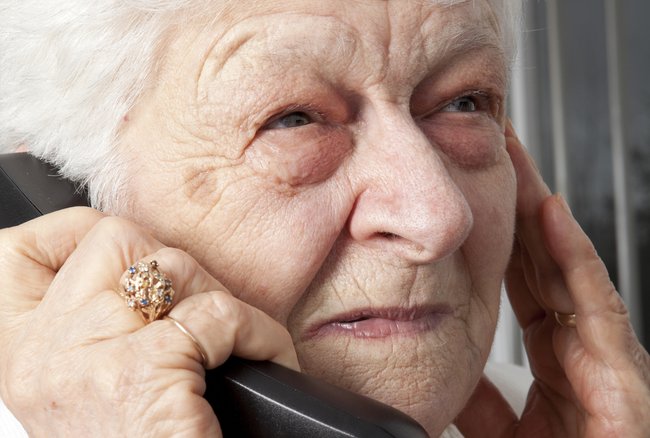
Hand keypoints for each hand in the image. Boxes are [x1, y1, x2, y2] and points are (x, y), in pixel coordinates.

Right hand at [0, 208, 298, 436]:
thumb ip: (101, 335)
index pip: (18, 254)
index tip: (129, 261)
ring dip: (221, 299)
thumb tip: (148, 279)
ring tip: (237, 340)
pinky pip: (217, 314)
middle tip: (205, 317)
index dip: (73, 235)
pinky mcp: (145, 373)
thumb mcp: (93, 393)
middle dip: (176, 270)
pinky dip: (256, 331)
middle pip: (116, 242)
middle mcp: (41, 355)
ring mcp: (88, 359)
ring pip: (171, 266)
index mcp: (21, 358)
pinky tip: (263, 355)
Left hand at [456, 122, 649, 436]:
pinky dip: (575, 263)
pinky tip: (549, 214)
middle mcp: (582, 364)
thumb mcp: (495, 434)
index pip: (523, 293)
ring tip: (514, 162)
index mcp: (552, 375)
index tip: (471, 202)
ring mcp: (607, 370)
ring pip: (569, 276)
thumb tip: (443, 373)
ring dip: (540, 215)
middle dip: (517, 210)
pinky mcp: (625, 388)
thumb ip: (476, 401)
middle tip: (489, 155)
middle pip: (543, 270)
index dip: (499, 243)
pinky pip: (597, 313)